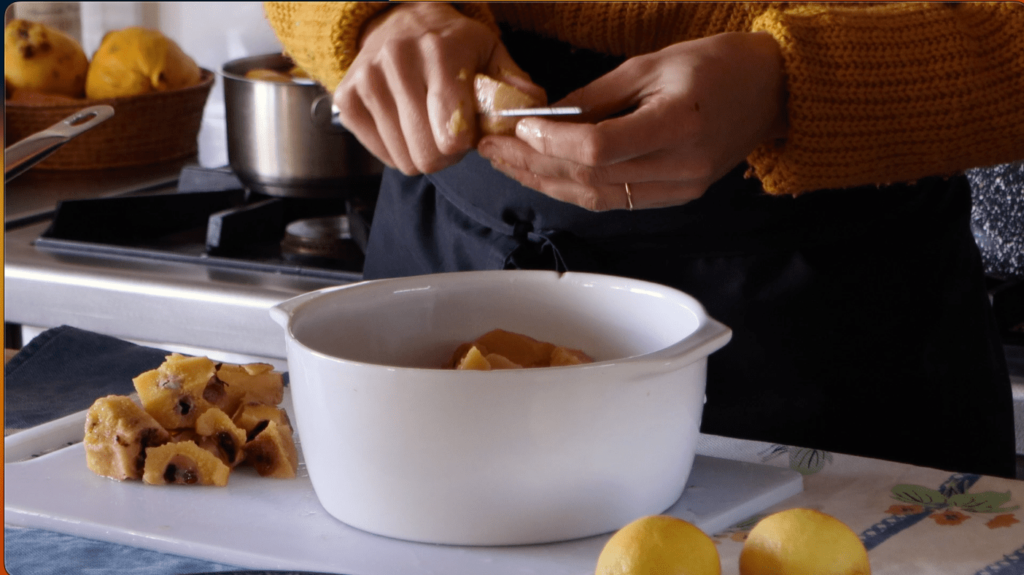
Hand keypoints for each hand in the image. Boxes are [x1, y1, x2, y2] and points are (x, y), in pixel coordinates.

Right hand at [334, 3, 544, 174]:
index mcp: (440, 52)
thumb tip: (532, 112)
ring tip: (428, 124)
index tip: (468, 131)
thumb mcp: (490, 54)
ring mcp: (367, 80)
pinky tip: (406, 124)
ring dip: (421, 151)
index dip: (466, 144)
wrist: (399, 21)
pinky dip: (397, 148)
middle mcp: (398, 62)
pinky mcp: (347, 98)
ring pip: (403, 159)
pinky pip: (380, 154)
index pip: (451, 133)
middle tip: (449, 134)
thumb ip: (514, 86)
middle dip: (445, 154)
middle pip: (427, 154)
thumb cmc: (452, 44)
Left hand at [477, 32, 787, 210]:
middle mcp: (681, 166)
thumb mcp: (653, 64)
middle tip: (493, 149)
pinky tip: (543, 176)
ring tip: (507, 165)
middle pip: (591, 178)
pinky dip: (573, 190)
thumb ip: (598, 95)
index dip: (553, 141)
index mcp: (680, 124)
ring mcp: (680, 189)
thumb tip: (547, 118)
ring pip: (597, 198)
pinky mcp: (675, 198)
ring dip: (546, 183)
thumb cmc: (715, 65)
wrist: (770, 92)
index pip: (601, 148)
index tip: (519, 127)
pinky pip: (614, 201)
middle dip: (534, 165)